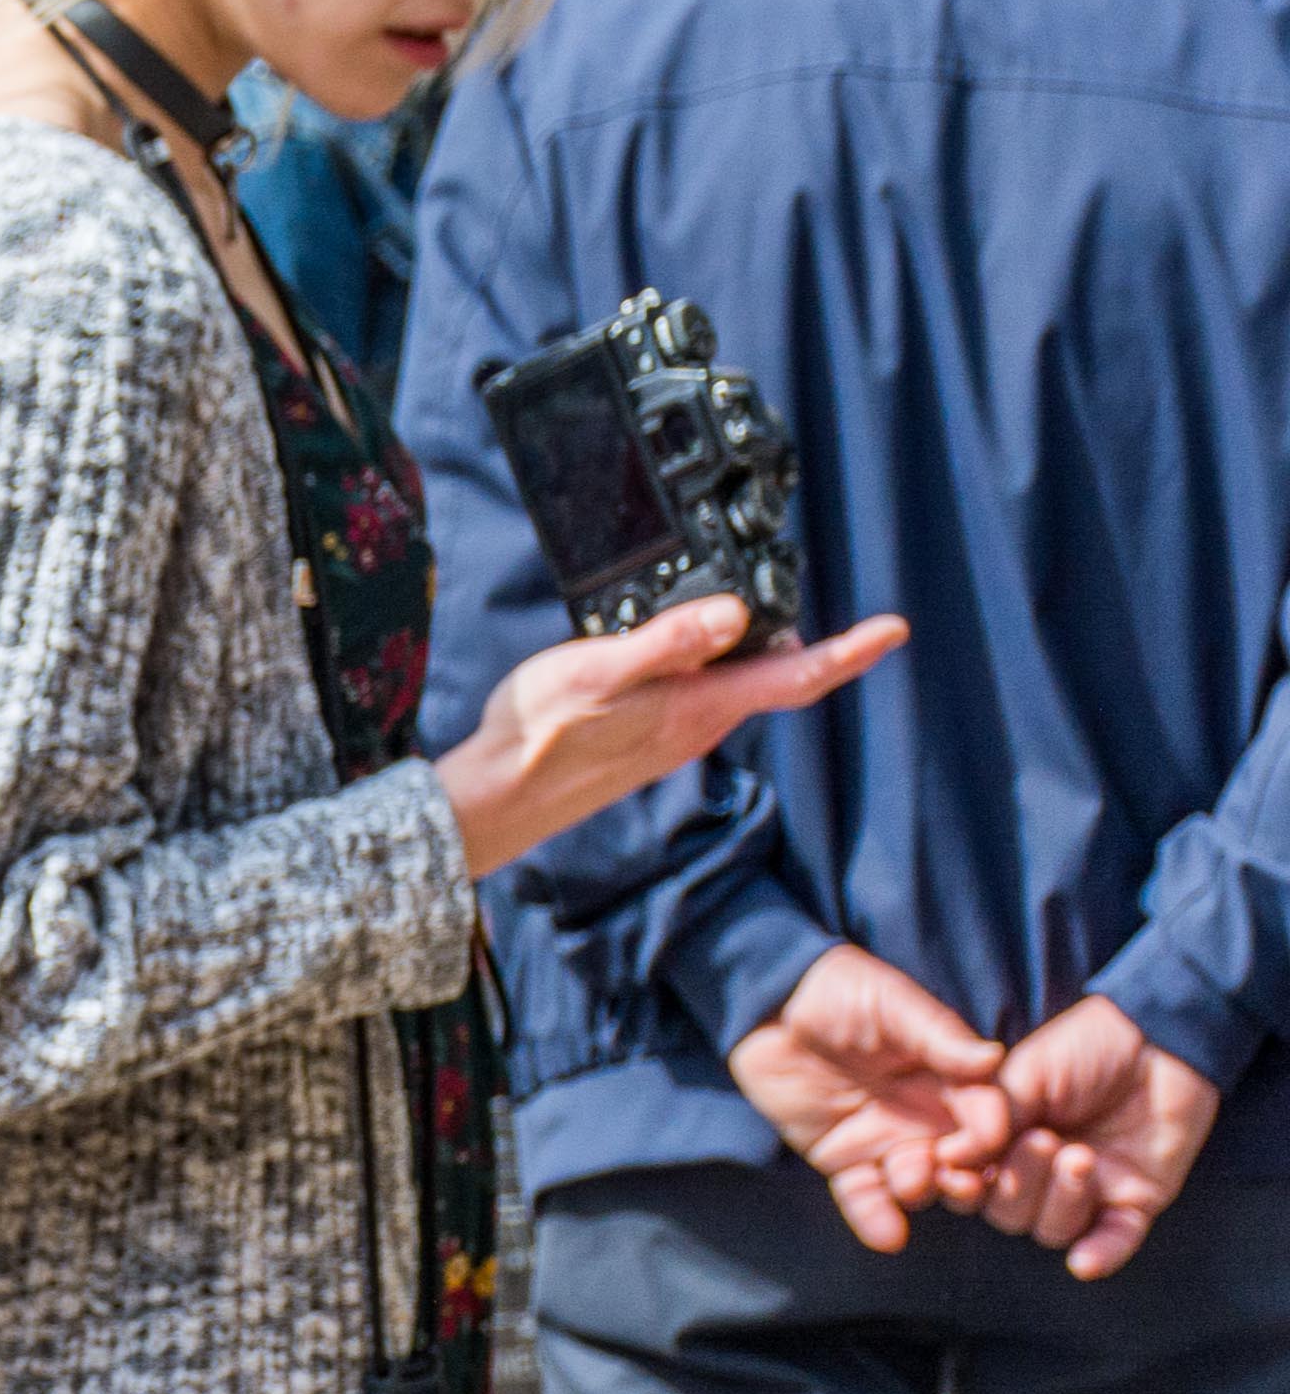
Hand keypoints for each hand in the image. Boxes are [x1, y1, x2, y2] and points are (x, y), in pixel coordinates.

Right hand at [435, 597, 901, 880]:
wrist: (497, 798)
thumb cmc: (539, 735)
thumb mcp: (599, 669)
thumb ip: (668, 642)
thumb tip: (737, 614)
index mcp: (698, 707)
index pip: (797, 677)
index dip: (852, 650)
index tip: (895, 627)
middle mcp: (699, 726)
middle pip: (776, 678)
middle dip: (805, 641)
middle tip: (812, 594)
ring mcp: (675, 737)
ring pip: (737, 686)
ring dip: (754, 651)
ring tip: (749, 610)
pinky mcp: (650, 740)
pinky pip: (701, 696)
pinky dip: (711, 667)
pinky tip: (682, 650)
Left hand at [725, 944, 1013, 1255]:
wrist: (771, 1007)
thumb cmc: (842, 993)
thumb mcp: (894, 1006)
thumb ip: (939, 1036)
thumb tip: (991, 1058)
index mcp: (952, 1080)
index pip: (986, 1115)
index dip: (990, 1133)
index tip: (987, 1142)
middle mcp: (929, 1119)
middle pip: (962, 1161)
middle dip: (965, 1175)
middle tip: (954, 1177)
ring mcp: (887, 1142)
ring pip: (918, 1183)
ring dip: (921, 1191)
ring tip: (911, 1184)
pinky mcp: (843, 1159)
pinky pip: (864, 1197)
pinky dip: (876, 1220)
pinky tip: (888, 1237)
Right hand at [978, 995, 1224, 1280]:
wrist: (1158, 1040)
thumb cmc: (1086, 1047)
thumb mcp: (1024, 1073)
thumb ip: (987, 1118)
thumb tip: (949, 1158)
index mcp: (1003, 1144)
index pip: (969, 1186)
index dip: (961, 1188)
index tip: (961, 1176)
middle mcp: (1038, 1174)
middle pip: (1007, 1213)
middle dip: (1019, 1183)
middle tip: (1042, 1140)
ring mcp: (1086, 1190)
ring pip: (1053, 1228)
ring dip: (1061, 1200)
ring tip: (1080, 1156)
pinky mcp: (1133, 1200)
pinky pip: (1114, 1242)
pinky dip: (1099, 1255)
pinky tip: (1085, 1262)